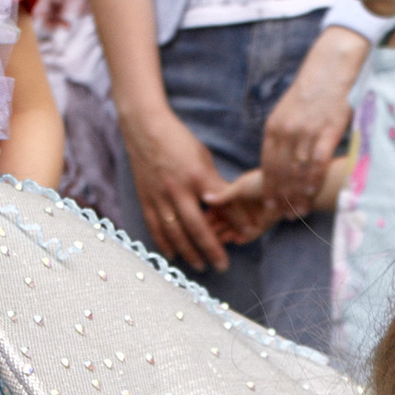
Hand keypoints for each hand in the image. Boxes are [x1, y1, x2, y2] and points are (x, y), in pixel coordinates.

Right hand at [119, 100, 232, 270]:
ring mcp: (159, 196)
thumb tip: (233, 204)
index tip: (250, 233)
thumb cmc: (178, 141)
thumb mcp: (203, 158)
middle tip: (223, 265)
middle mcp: (177, 189)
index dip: (238, 220)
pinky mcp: (145, 199)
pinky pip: (155, 226)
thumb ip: (215, 182)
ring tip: (201, 265)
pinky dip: (164, 243)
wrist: (144, 128)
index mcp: (196, 175)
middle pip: (196, 226)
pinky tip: (173, 255)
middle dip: (211, 248)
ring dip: (189, 251)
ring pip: (175, 231)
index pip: (222, 203)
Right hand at [202, 167, 276, 246]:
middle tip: (204, 235)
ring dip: (225, 236)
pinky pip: (249, 236)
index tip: (199, 221)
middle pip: (224, 223)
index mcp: (234, 197)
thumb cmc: (261, 182)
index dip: (208, 216)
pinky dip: (242, 238)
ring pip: (234, 231)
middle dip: (214, 229)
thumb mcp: (239, 187)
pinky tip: (235, 241)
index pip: (217, 210)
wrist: (285, 187)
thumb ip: (222, 195)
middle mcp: (241, 209)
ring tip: (216, 241)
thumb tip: (204, 198)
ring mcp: (251, 219)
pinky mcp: (261, 227)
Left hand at [257, 44, 358, 220]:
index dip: (268, 186)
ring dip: (296, 195)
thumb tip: (281, 161)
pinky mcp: (326, 133)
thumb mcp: (287, 113)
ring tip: (297, 211)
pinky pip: (316, 163)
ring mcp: (305, 133)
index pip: (267, 164)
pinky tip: (311, 194)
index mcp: (274, 128)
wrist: (330, 71)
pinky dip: (313, 181)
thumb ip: (282, 136)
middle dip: (280, 196)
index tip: (268, 204)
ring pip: (297, 171)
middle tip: (282, 215)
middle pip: (280, 172)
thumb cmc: (311, 94)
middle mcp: (286, 132)